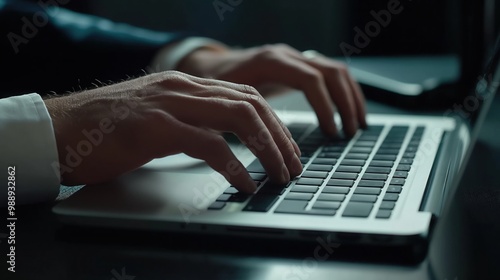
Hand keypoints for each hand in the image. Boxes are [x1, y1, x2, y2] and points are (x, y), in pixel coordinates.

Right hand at [44, 71, 301, 191]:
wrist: (59, 129)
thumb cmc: (107, 129)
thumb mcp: (158, 117)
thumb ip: (190, 121)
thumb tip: (223, 143)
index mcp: (185, 85)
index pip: (246, 94)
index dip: (275, 122)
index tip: (287, 148)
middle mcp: (182, 88)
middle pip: (251, 104)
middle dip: (280, 136)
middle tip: (293, 165)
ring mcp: (169, 104)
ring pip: (238, 117)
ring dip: (266, 149)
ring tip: (279, 174)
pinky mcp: (154, 127)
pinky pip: (208, 143)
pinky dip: (235, 165)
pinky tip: (246, 181)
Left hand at [177, 44, 366, 136]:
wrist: (209, 64)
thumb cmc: (211, 85)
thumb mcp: (220, 100)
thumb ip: (237, 118)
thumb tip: (251, 156)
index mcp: (269, 61)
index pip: (309, 79)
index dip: (324, 106)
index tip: (331, 132)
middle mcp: (286, 55)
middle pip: (330, 72)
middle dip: (345, 104)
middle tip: (349, 133)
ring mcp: (294, 58)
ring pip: (335, 71)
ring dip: (351, 98)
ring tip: (357, 126)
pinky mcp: (298, 66)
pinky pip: (330, 75)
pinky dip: (344, 93)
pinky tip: (349, 113)